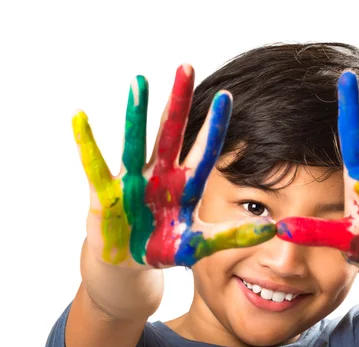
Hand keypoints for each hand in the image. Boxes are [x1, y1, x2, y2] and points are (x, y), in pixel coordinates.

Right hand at [72, 64, 274, 268]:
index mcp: (184, 187)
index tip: (227, 97)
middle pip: (171, 134)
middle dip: (178, 103)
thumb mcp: (199, 244)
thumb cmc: (164, 247)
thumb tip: (272, 228)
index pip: (203, 152)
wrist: (130, 262)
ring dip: (137, 114)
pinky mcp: (107, 194)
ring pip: (136, 142)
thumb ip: (231, 235)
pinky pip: (95, 166)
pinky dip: (87, 144)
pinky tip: (80, 119)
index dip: (214, 128)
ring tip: (141, 81)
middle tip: (186, 67)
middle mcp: (160, 176)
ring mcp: (133, 182)